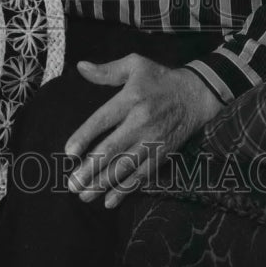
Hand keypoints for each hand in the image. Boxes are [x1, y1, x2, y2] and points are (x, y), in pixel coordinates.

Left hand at [65, 54, 221, 208]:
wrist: (196, 95)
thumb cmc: (160, 78)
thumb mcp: (135, 64)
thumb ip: (107, 70)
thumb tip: (80, 67)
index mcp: (131, 99)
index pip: (103, 120)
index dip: (85, 136)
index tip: (69, 152)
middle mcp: (141, 122)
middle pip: (112, 149)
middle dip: (91, 169)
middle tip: (72, 184)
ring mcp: (153, 141)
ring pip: (125, 167)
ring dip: (104, 183)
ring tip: (84, 195)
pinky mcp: (162, 154)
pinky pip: (143, 175)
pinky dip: (126, 190)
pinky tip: (109, 201)